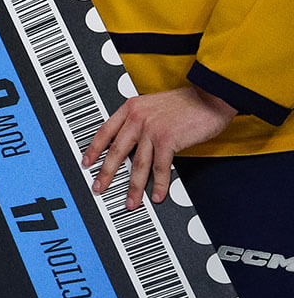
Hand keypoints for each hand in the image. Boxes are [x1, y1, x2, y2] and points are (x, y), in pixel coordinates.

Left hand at [85, 86, 235, 208]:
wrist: (210, 96)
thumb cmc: (187, 102)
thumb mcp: (153, 105)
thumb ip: (139, 120)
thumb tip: (130, 142)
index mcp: (131, 108)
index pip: (105, 131)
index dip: (94, 149)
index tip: (87, 162)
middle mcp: (137, 118)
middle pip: (116, 151)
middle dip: (106, 173)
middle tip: (99, 188)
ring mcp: (151, 129)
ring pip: (138, 164)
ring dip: (134, 187)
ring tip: (130, 202)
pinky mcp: (167, 140)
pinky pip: (160, 168)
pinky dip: (159, 185)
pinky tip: (156, 195)